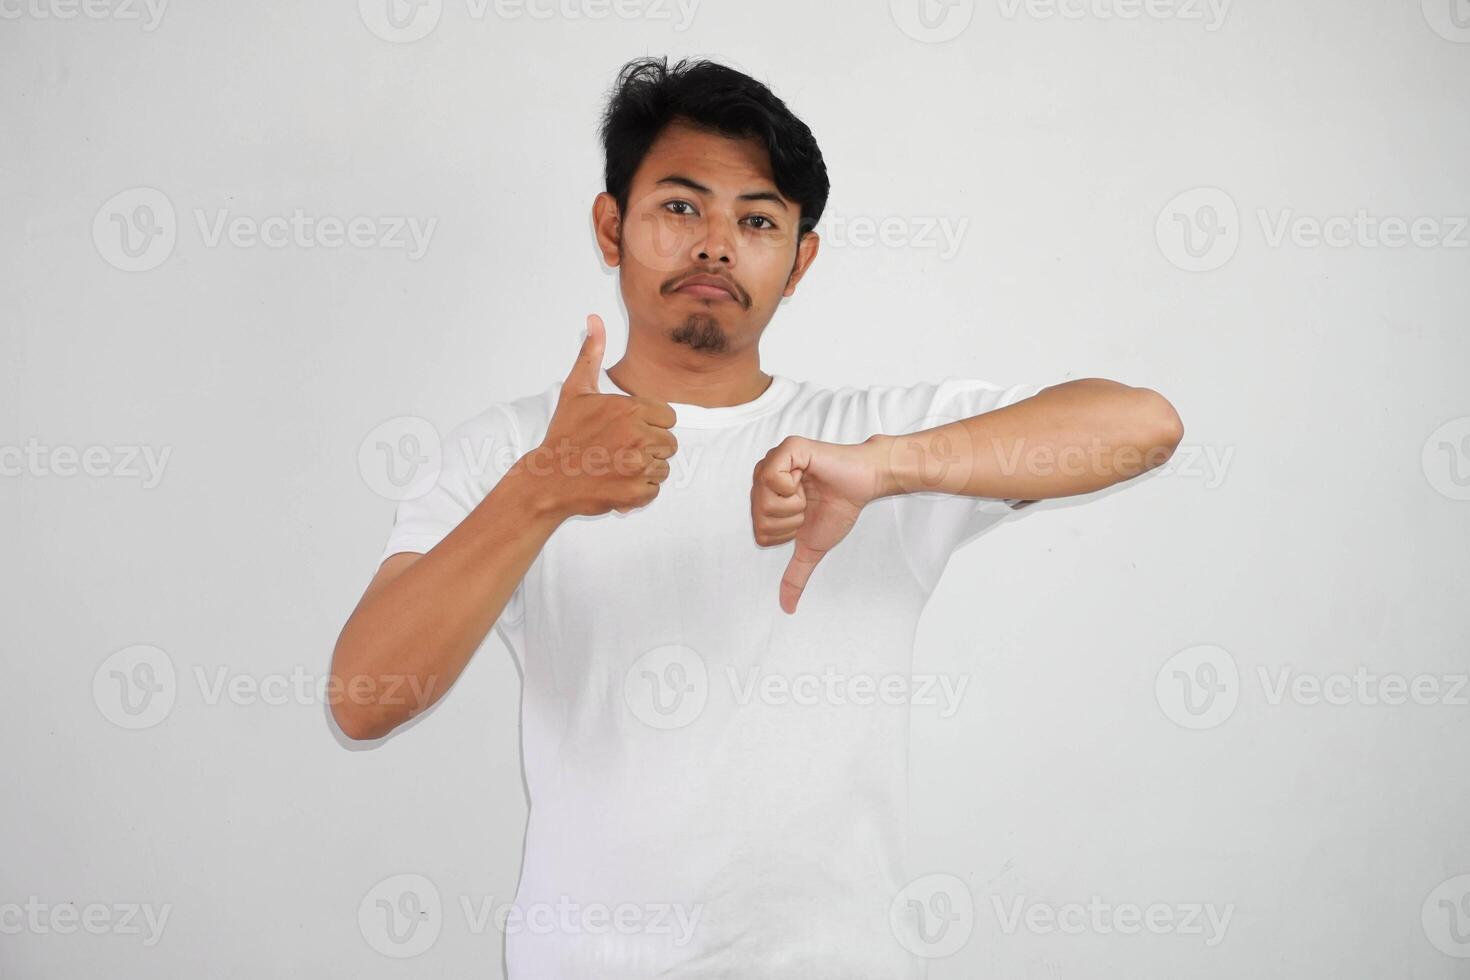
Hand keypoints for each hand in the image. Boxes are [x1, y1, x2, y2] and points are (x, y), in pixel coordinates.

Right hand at [525, 315, 678, 517]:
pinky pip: (654, 490)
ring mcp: (638, 466)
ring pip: (664, 468)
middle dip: (650, 448)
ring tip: (617, 466)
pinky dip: (639, 492)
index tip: (627, 430)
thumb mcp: (576, 390)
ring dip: (645, 470)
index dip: (650, 424)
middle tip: (620, 450)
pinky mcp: (635, 492)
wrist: (547, 479)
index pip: (668, 418)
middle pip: (669, 444)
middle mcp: (639, 436)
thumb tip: (594, 319)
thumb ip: (591, 355)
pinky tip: (617, 483)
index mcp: (631, 409)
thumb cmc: (564, 434)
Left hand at [750, 435, 889, 613]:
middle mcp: (763, 477)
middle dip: (790, 521)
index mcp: (764, 498)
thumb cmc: (838, 508)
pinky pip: (773, 476)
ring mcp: (774, 460)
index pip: (759, 532)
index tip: (804, 518)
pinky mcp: (788, 448)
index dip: (785, 533)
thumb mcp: (812, 547)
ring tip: (809, 492)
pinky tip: (806, 479)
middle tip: (808, 505)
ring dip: (794, 505)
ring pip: (763, 500)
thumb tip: (787, 608)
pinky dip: (793, 487)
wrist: (864, 486)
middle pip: (759, 518)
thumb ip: (796, 575)